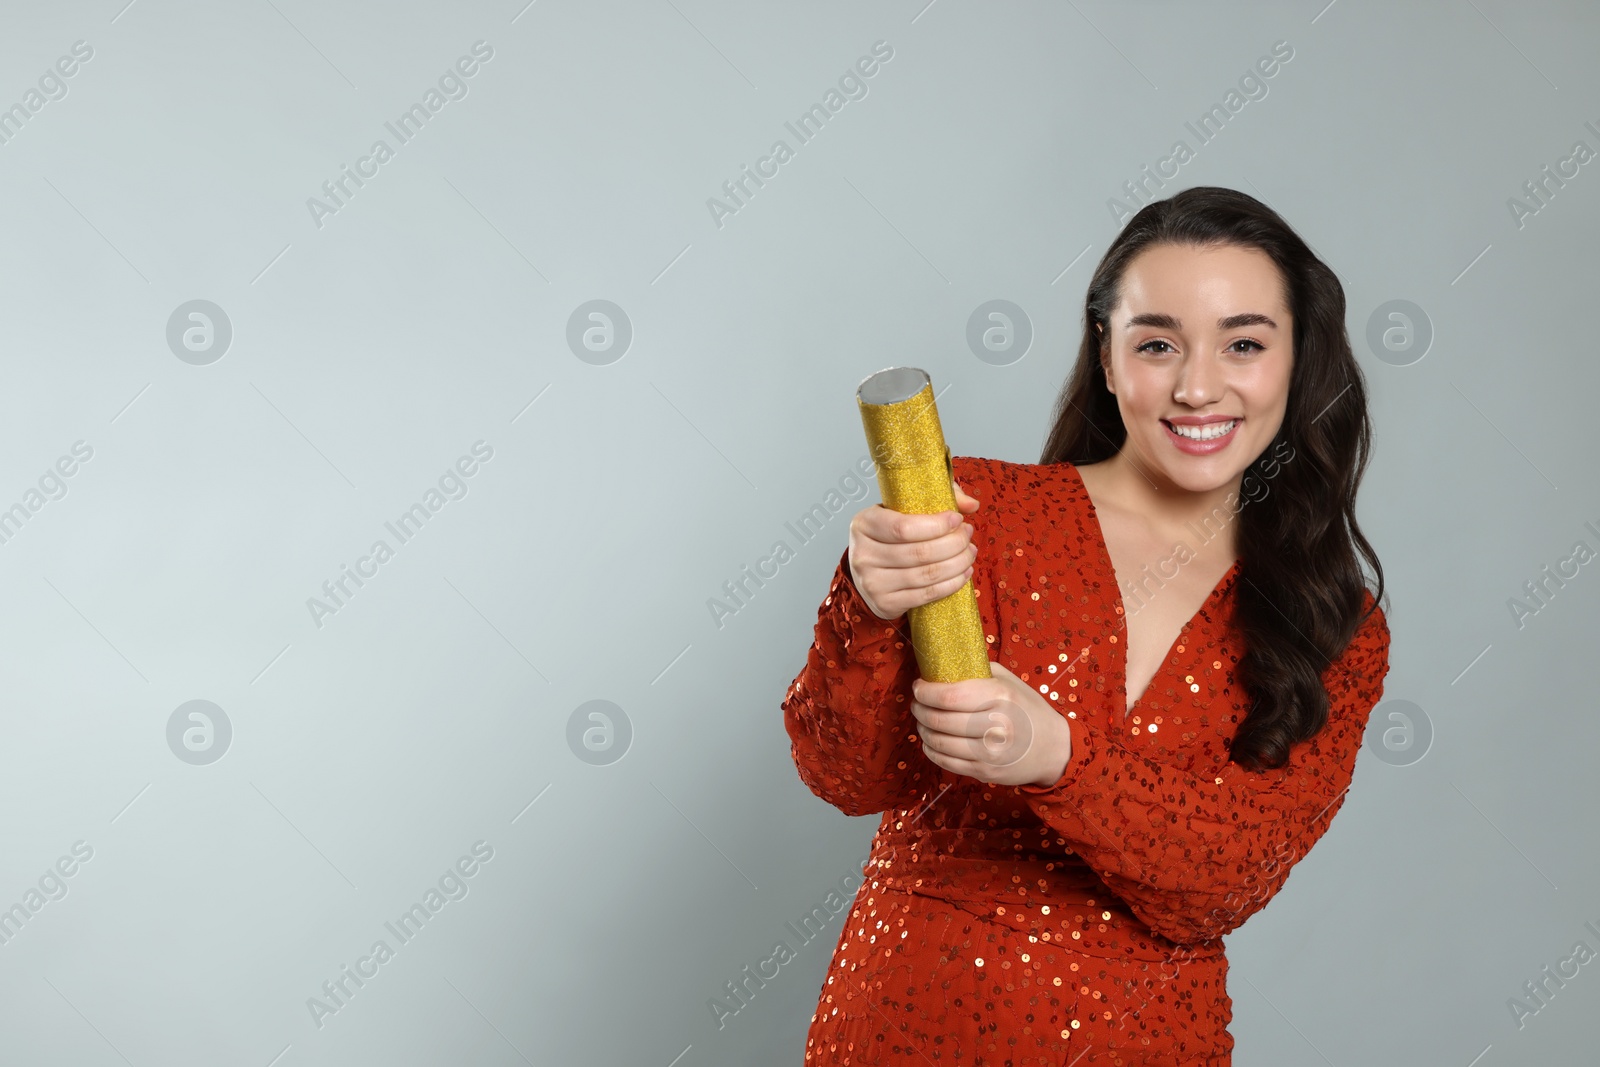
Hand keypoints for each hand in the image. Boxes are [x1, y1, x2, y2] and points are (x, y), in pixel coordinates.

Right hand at [847, 479, 980, 620]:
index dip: (937, 525)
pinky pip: (926, 594)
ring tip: (969, 553)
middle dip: (954, 544)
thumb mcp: (903, 509)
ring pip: (927, 574)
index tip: (958, 520)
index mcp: (864, 524)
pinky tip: (963, 574)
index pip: (903, 527)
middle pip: (919, 552)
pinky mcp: (884, 603)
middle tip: (968, 536)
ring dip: (957, 564)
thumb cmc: (890, 537)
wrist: (868, 574)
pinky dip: (951, 584)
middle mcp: (863, 554)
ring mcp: (872, 582)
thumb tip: (971, 504)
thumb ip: (937, 498)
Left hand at [910, 662, 1071, 787]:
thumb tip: (942, 666)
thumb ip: (978, 672)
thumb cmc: (1027, 710)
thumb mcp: (1009, 682)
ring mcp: (989, 752)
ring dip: (922, 729)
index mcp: (1000, 696)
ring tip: (923, 721)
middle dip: (920, 709)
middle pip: (940, 719)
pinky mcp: (984, 772)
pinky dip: (931, 750)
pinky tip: (931, 740)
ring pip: (938, 742)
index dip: (925, 692)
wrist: (1053, 749)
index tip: (919, 687)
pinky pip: (945, 762)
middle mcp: (995, 725)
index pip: (949, 695)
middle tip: (917, 703)